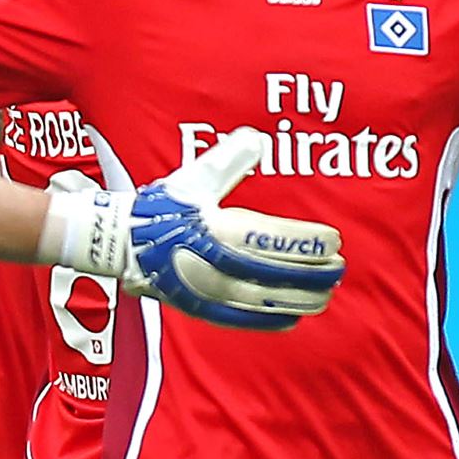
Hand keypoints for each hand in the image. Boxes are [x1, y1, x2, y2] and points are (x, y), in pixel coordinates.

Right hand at [49, 127, 344, 328]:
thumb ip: (230, 160)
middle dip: (314, 273)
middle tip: (340, 268)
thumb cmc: (161, 207)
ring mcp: (209, 290)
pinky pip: (242, 319)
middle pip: (278, 274)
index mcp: (220, 230)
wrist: (119, 242)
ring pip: (265, 300)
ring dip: (300, 298)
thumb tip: (258, 139)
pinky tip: (292, 317)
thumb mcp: (195, 178)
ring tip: (326, 295)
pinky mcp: (201, 307)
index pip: (276, 239)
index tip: (335, 240)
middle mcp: (218, 265)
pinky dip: (269, 319)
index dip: (308, 242)